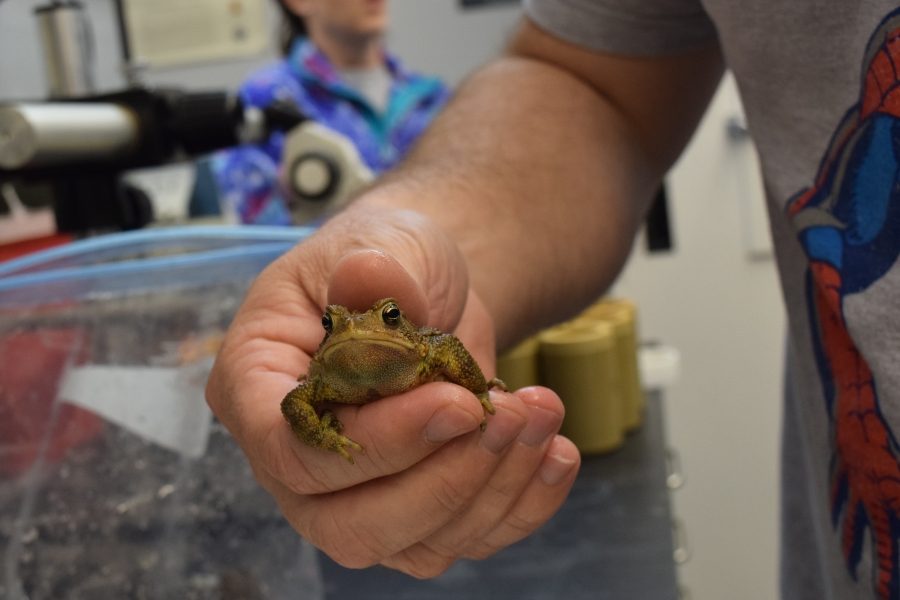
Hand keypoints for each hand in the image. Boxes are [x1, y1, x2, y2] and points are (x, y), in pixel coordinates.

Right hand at [206, 207, 580, 576]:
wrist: (432, 292)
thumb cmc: (390, 262)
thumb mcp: (382, 242)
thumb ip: (374, 267)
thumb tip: (367, 277)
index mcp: (258, 386)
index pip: (294, 450)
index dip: (377, 441)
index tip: (456, 402)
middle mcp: (293, 460)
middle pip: (349, 524)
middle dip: (444, 479)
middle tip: (508, 415)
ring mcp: (352, 498)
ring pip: (414, 543)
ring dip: (493, 487)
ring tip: (541, 412)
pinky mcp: (415, 515)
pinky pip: (464, 539)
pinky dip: (520, 505)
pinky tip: (554, 452)